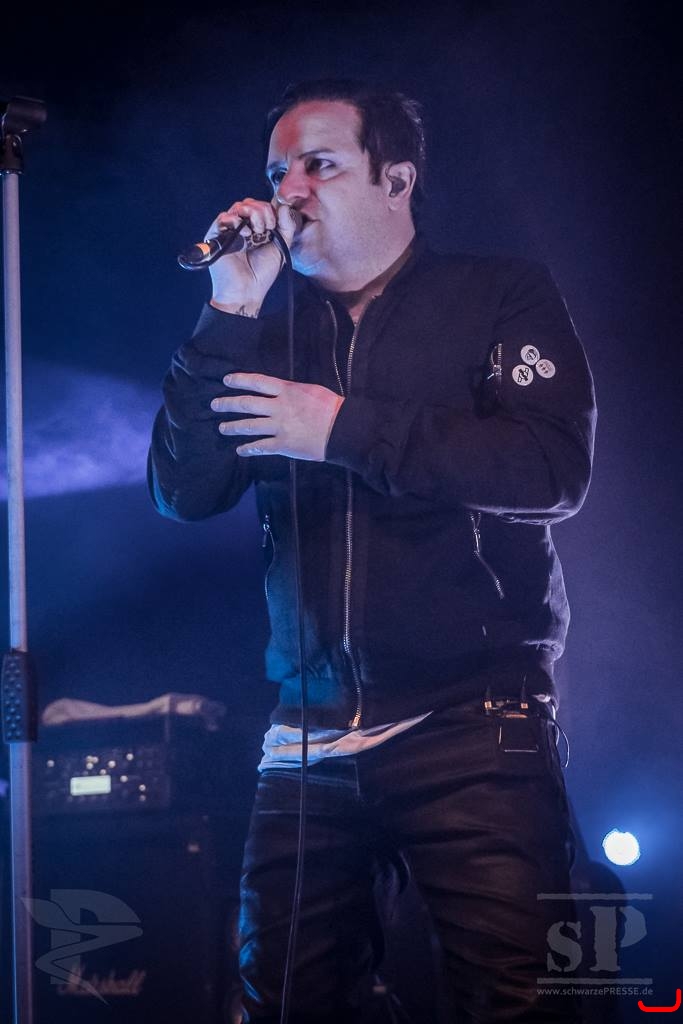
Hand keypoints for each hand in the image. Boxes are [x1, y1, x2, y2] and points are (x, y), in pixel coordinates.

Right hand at [206, 198, 298, 313]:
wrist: (247, 290)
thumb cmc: (262, 273)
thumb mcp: (282, 247)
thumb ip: (287, 226)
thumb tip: (284, 205)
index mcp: (258, 228)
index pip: (263, 206)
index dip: (270, 209)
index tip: (275, 223)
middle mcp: (244, 227)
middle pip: (251, 203)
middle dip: (262, 211)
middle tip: (267, 228)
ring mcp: (230, 230)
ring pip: (239, 206)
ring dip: (252, 214)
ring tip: (257, 231)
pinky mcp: (217, 235)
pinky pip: (223, 217)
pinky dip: (236, 221)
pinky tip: (246, 235)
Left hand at [210, 373, 343, 460]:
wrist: (342, 430)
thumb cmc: (331, 407)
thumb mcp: (310, 390)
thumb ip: (292, 392)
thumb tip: (280, 392)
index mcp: (286, 390)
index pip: (257, 382)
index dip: (239, 380)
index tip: (226, 380)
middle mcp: (278, 407)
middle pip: (246, 404)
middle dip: (227, 404)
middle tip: (214, 405)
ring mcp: (279, 427)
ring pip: (249, 426)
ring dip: (233, 427)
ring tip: (222, 428)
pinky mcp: (283, 445)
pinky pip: (261, 447)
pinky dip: (249, 449)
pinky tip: (240, 450)